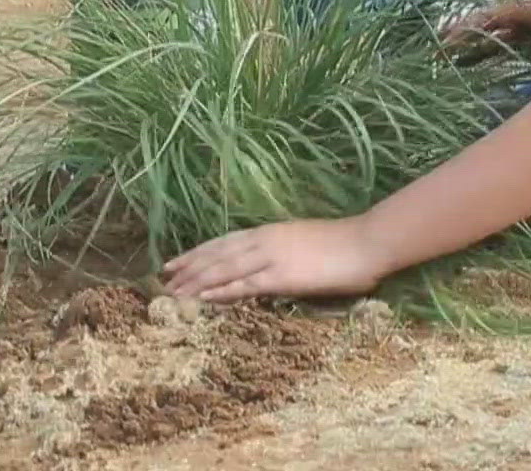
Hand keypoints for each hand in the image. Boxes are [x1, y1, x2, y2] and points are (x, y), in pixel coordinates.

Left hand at [161, 216, 392, 302]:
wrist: (366, 242)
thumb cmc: (342, 244)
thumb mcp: (303, 243)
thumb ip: (281, 253)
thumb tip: (264, 267)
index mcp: (268, 232)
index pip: (223, 241)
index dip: (197, 252)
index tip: (175, 262)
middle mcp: (263, 241)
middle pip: (217, 254)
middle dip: (189, 267)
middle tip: (164, 279)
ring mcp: (272, 257)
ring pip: (224, 269)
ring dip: (197, 281)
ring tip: (175, 293)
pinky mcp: (283, 276)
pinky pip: (246, 285)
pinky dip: (222, 291)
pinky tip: (204, 299)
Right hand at [445, 0, 530, 63]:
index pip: (498, 15)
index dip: (474, 23)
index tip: (451, 35)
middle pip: (491, 24)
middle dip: (464, 34)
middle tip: (438, 52)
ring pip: (498, 35)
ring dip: (474, 44)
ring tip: (447, 59)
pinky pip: (511, 45)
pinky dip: (491, 51)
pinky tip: (477, 64)